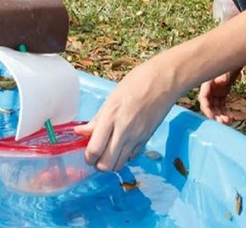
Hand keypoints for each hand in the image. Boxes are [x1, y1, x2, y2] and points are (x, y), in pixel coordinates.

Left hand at [75, 54, 178, 171]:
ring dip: (111, 163)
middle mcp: (124, 130)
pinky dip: (125, 157)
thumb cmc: (138, 81)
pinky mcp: (147, 138)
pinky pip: (132, 158)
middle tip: (97, 154)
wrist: (166, 80)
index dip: (88, 156)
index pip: (94, 150)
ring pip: (119, 165)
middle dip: (97, 164)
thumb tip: (79, 132)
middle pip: (105, 164)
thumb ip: (97, 118)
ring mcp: (137, 136)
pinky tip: (124, 146)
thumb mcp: (113, 96)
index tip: (88, 151)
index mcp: (111, 116)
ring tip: (109, 151)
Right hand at [198, 69, 240, 124]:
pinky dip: (225, 113)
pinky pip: (221, 106)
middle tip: (221, 123)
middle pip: (208, 105)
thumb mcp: (226, 70)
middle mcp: (209, 90)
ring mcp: (215, 93)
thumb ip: (223, 76)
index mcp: (207, 84)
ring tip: (227, 122)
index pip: (203, 98)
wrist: (235, 61)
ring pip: (215, 108)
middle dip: (214, 115)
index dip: (206, 109)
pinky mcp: (221, 95)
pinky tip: (230, 119)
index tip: (212, 117)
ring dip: (220, 116)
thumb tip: (219, 82)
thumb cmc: (229, 64)